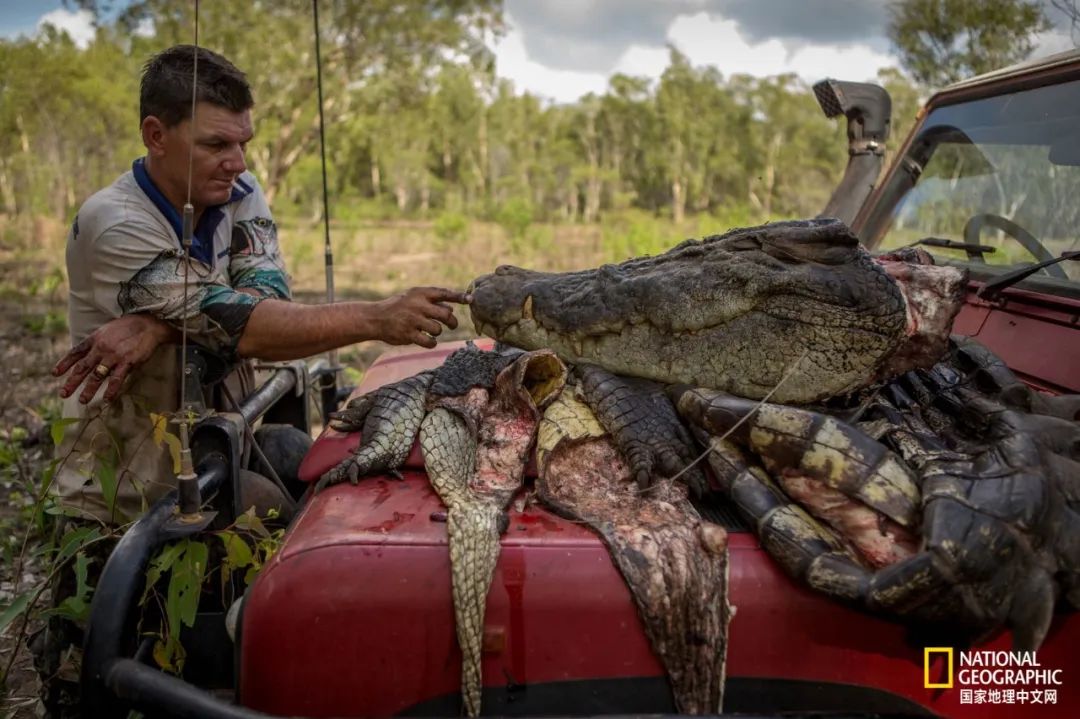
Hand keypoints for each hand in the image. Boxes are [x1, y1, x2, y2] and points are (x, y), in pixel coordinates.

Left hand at [53, 314, 176, 403]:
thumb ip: (96, 342)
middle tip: (63, 394)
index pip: (75, 353)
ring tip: (83, 400)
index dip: (64, 363)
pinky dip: (111, 390)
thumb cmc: (128, 328)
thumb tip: (87, 355)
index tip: (55, 374)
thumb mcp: (107, 331)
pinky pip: (117, 379)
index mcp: (94, 340)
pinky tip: (107, 398)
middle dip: (72, 382)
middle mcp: (101, 348)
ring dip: (89, 389)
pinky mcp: (128, 362)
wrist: (148, 324)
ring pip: (97, 376)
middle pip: (83, 367)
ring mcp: (114, 356)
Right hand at [372, 287, 470, 347]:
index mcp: (419, 293)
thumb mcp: (412, 297)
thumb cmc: (398, 307)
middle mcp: (417, 305)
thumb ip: (432, 301)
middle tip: (451, 325)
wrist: (375, 318)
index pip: (443, 293)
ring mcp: (412, 320)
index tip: (470, 299)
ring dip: (438, 332)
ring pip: (438, 329)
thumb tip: (453, 308)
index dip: (458, 296)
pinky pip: (429, 341)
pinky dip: (432, 343)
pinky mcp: (408, 334)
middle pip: (446, 314)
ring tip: (430, 331)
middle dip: (452, 322)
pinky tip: (428, 340)